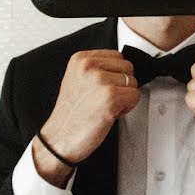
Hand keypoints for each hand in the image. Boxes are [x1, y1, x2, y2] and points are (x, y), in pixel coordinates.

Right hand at [34, 50, 138, 185]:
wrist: (58, 139)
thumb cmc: (70, 114)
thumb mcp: (76, 79)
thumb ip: (97, 68)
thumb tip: (120, 67)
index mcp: (80, 58)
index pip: (117, 56)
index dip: (115, 75)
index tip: (101, 89)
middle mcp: (89, 66)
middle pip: (128, 67)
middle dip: (122, 85)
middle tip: (102, 100)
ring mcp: (100, 80)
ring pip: (133, 82)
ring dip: (124, 98)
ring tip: (104, 107)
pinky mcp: (111, 97)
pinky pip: (135, 96)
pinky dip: (127, 108)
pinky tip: (109, 114)